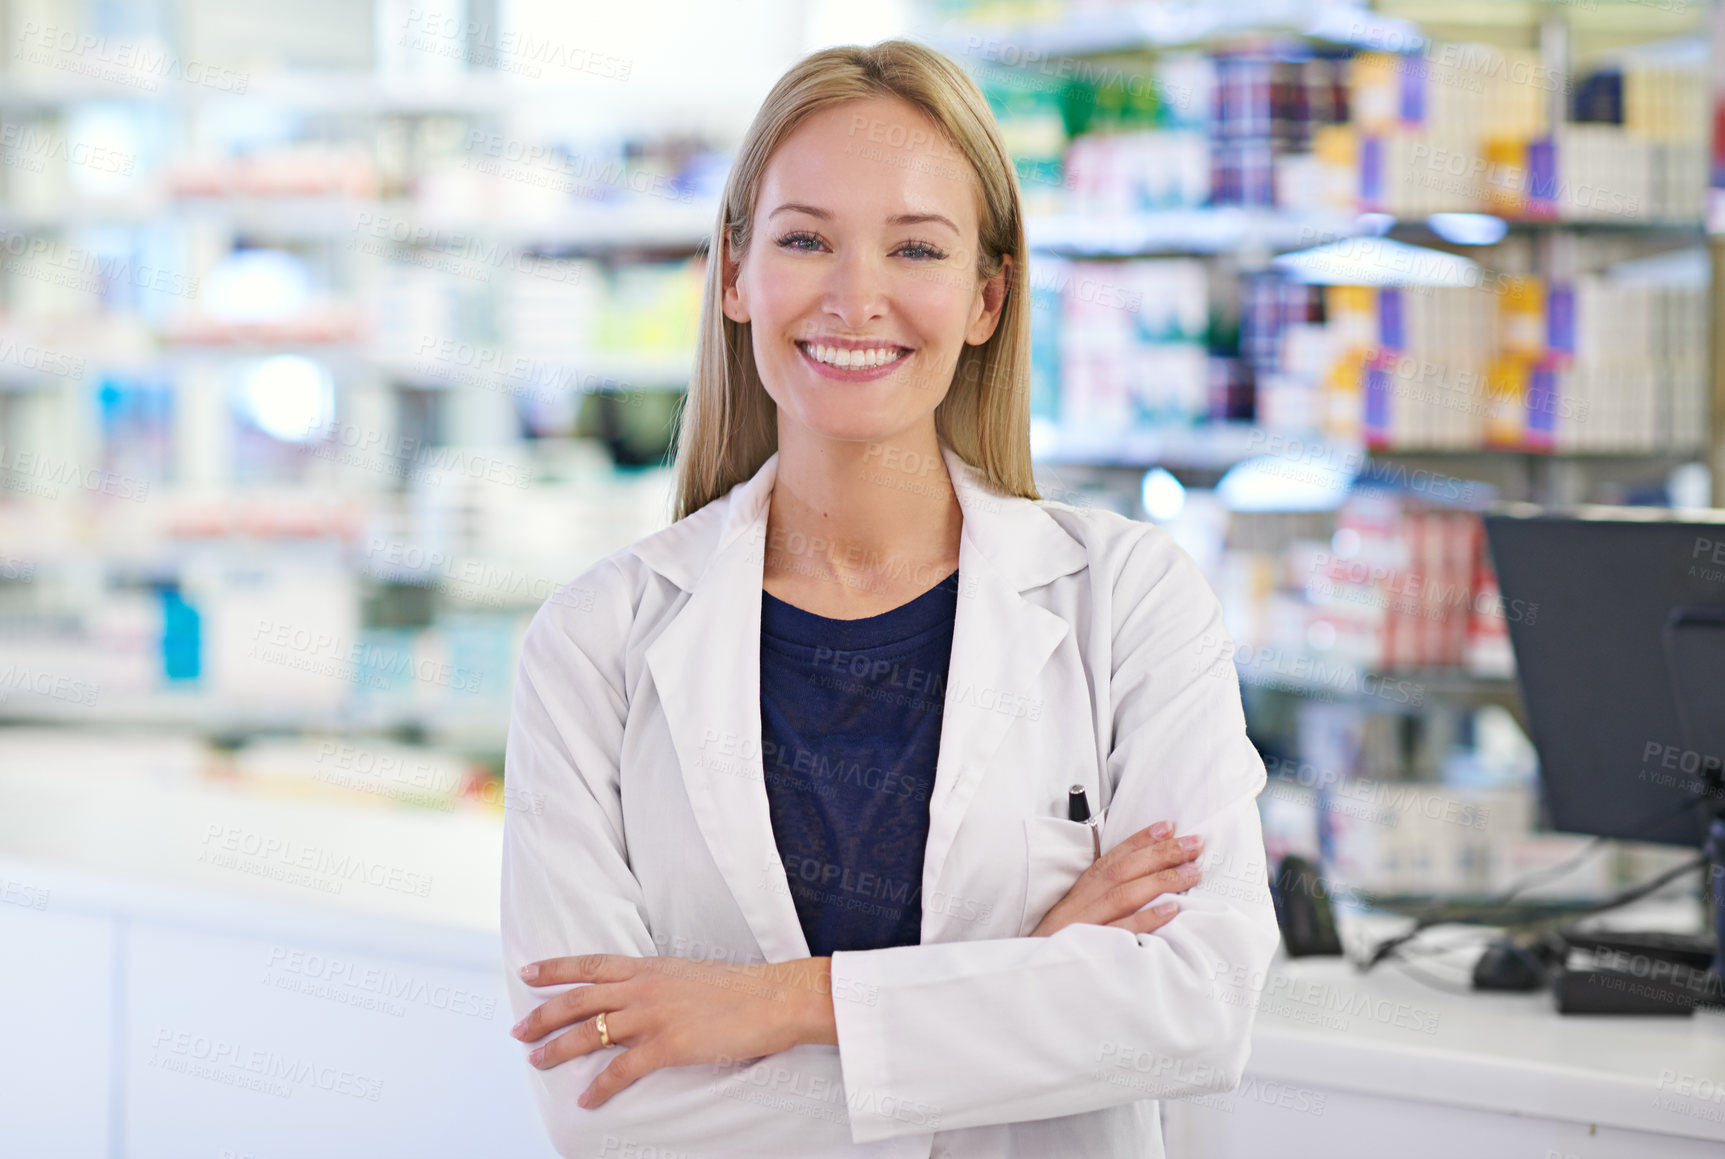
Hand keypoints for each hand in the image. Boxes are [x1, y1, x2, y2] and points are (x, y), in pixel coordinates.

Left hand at [509, 954, 833, 1108]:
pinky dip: (600, 1087)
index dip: (555, 968)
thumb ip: (660, 983)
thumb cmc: (741, 989)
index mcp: (650, 967)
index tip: (527, 973)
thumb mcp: (690, 975)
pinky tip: (586, 1100)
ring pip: (591, 1032)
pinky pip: (622, 1070)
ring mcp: (655, 1015)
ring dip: (559, 1049)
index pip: (590, 964)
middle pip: (579, 999)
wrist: (775, 997)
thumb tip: (641, 996)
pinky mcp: (669, 1045)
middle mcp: (645, 986)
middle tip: (518, 1031)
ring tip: (537, 1062)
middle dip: (543, 1015)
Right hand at [1030, 821, 1202, 937]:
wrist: (1036, 974)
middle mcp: (1084, 902)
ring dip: (1160, 880)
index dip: (1140, 839)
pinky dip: (1146, 918)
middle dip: (1160, 854)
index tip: (1168, 826)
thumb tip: (1150, 877)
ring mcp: (1087, 924)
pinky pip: (1122, 930)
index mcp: (1083, 890)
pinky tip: (1171, 909)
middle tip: (1194, 844)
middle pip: (1123, 871)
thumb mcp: (1081, 912)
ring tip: (1192, 872)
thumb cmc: (1064, 942)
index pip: (1114, 857)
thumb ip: (1108, 894)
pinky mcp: (1092, 949)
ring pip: (1124, 895)